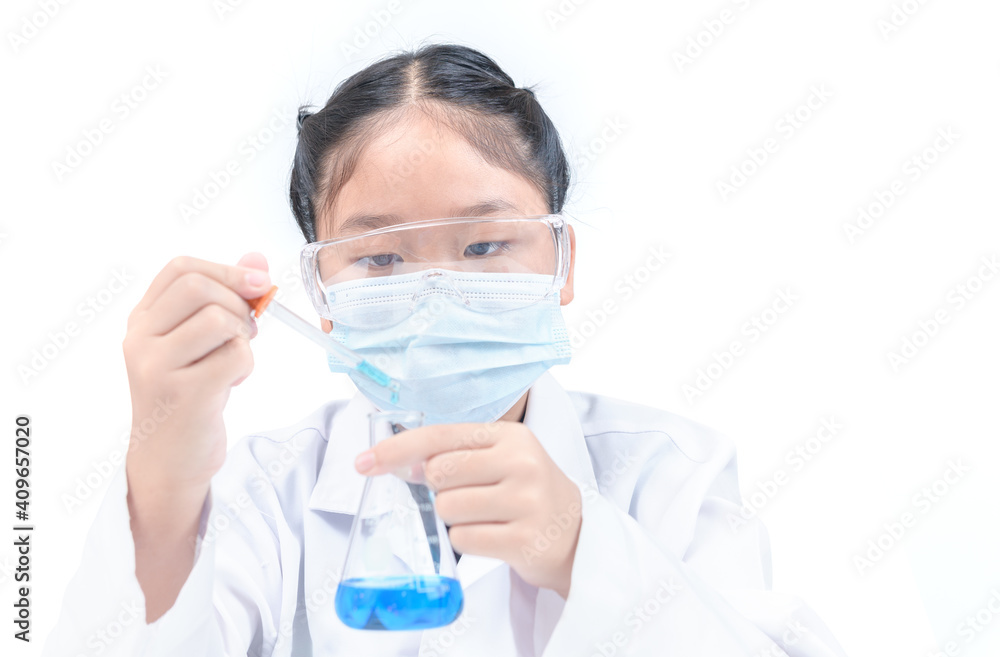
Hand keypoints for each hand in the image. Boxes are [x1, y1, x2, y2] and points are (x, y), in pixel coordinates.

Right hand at [123, 253, 270, 494]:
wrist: (170, 459)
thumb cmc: (189, 395)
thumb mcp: (201, 342)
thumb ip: (226, 297)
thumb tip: (257, 260)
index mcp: (142, 320)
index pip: (180, 269)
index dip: (225, 269)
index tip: (257, 283)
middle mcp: (141, 340)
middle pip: (199, 288)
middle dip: (238, 303)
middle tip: (244, 332)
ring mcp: (158, 367)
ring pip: (219, 320)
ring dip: (242, 338)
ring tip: (232, 362)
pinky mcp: (184, 394)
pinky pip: (235, 356)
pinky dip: (246, 366)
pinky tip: (230, 384)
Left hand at [354, 421, 582, 597]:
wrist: (576, 534)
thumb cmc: (526, 493)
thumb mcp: (501, 459)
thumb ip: (455, 454)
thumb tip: (397, 463)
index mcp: (510, 436)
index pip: (440, 436)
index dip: (397, 448)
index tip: (365, 462)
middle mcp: (521, 462)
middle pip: (439, 473)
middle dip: (438, 489)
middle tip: (467, 494)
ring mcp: (526, 501)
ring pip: (447, 508)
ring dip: (453, 518)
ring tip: (485, 517)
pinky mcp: (524, 539)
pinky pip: (463, 539)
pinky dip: (466, 541)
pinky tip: (492, 536)